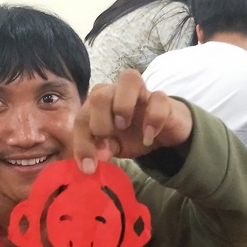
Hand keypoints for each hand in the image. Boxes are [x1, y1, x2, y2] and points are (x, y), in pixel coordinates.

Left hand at [73, 69, 192, 173]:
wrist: (164, 131)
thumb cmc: (132, 135)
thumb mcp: (114, 146)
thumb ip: (102, 149)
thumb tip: (96, 159)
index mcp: (98, 105)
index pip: (82, 118)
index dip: (82, 143)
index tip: (89, 167)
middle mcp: (116, 92)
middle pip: (99, 94)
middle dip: (99, 122)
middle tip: (107, 142)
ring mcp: (140, 92)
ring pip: (128, 79)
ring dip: (122, 105)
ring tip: (123, 126)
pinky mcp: (163, 99)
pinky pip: (158, 98)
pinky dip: (153, 118)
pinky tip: (149, 136)